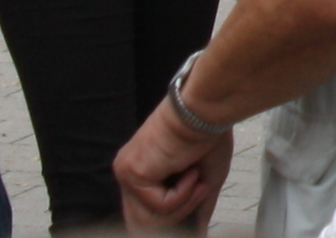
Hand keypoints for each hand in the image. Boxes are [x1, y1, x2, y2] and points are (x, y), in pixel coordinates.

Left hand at [117, 98, 228, 229]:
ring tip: (199, 181)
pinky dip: (183, 194)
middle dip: (177, 216)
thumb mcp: (206, 178)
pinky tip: (190, 170)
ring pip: (148, 220)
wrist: (206, 110)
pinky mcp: (132, 174)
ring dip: (182, 206)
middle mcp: (128, 173)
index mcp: (141, 172)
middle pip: (140, 224)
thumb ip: (197, 208)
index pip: (141, 214)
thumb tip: (199, 234)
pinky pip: (159, 206)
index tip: (190, 222)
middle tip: (201, 192)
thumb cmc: (208, 134)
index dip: (167, 221)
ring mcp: (127, 174)